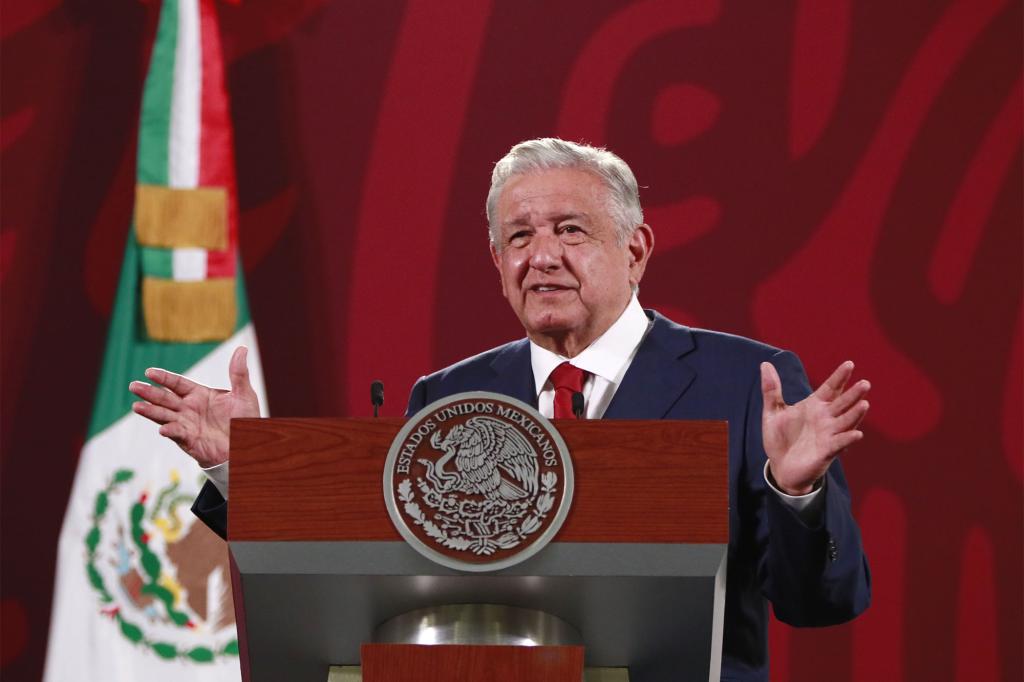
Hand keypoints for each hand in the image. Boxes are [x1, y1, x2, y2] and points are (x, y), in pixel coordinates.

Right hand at [128, 346, 259, 467]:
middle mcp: (189, 408)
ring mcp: (187, 424)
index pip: (177, 383)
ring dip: (151, 411)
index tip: (149, 371)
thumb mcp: (244, 394)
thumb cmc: (244, 420)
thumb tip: (241, 348)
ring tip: (137, 406)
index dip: (163, 378)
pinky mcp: (190, 440)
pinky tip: (163, 429)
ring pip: (164, 415)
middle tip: (133, 386)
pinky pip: (177, 434)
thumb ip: (239, 373)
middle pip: (165, 398)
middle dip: (149, 392)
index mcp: (199, 395)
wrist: (247, 446)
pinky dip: (170, 431)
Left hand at [761, 360, 869, 495]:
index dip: (839, 377)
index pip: (830, 388)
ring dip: (855, 414)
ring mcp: (828, 434)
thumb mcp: (772, 412)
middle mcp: (825, 418)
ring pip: (845, 421)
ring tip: (864, 404)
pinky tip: (857, 434)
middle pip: (842, 403)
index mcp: (814, 406)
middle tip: (865, 383)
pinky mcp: (827, 451)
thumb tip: (765, 364)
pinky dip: (848, 438)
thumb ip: (771, 390)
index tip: (849, 364)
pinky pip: (839, 443)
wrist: (780, 467)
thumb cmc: (780, 438)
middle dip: (854, 394)